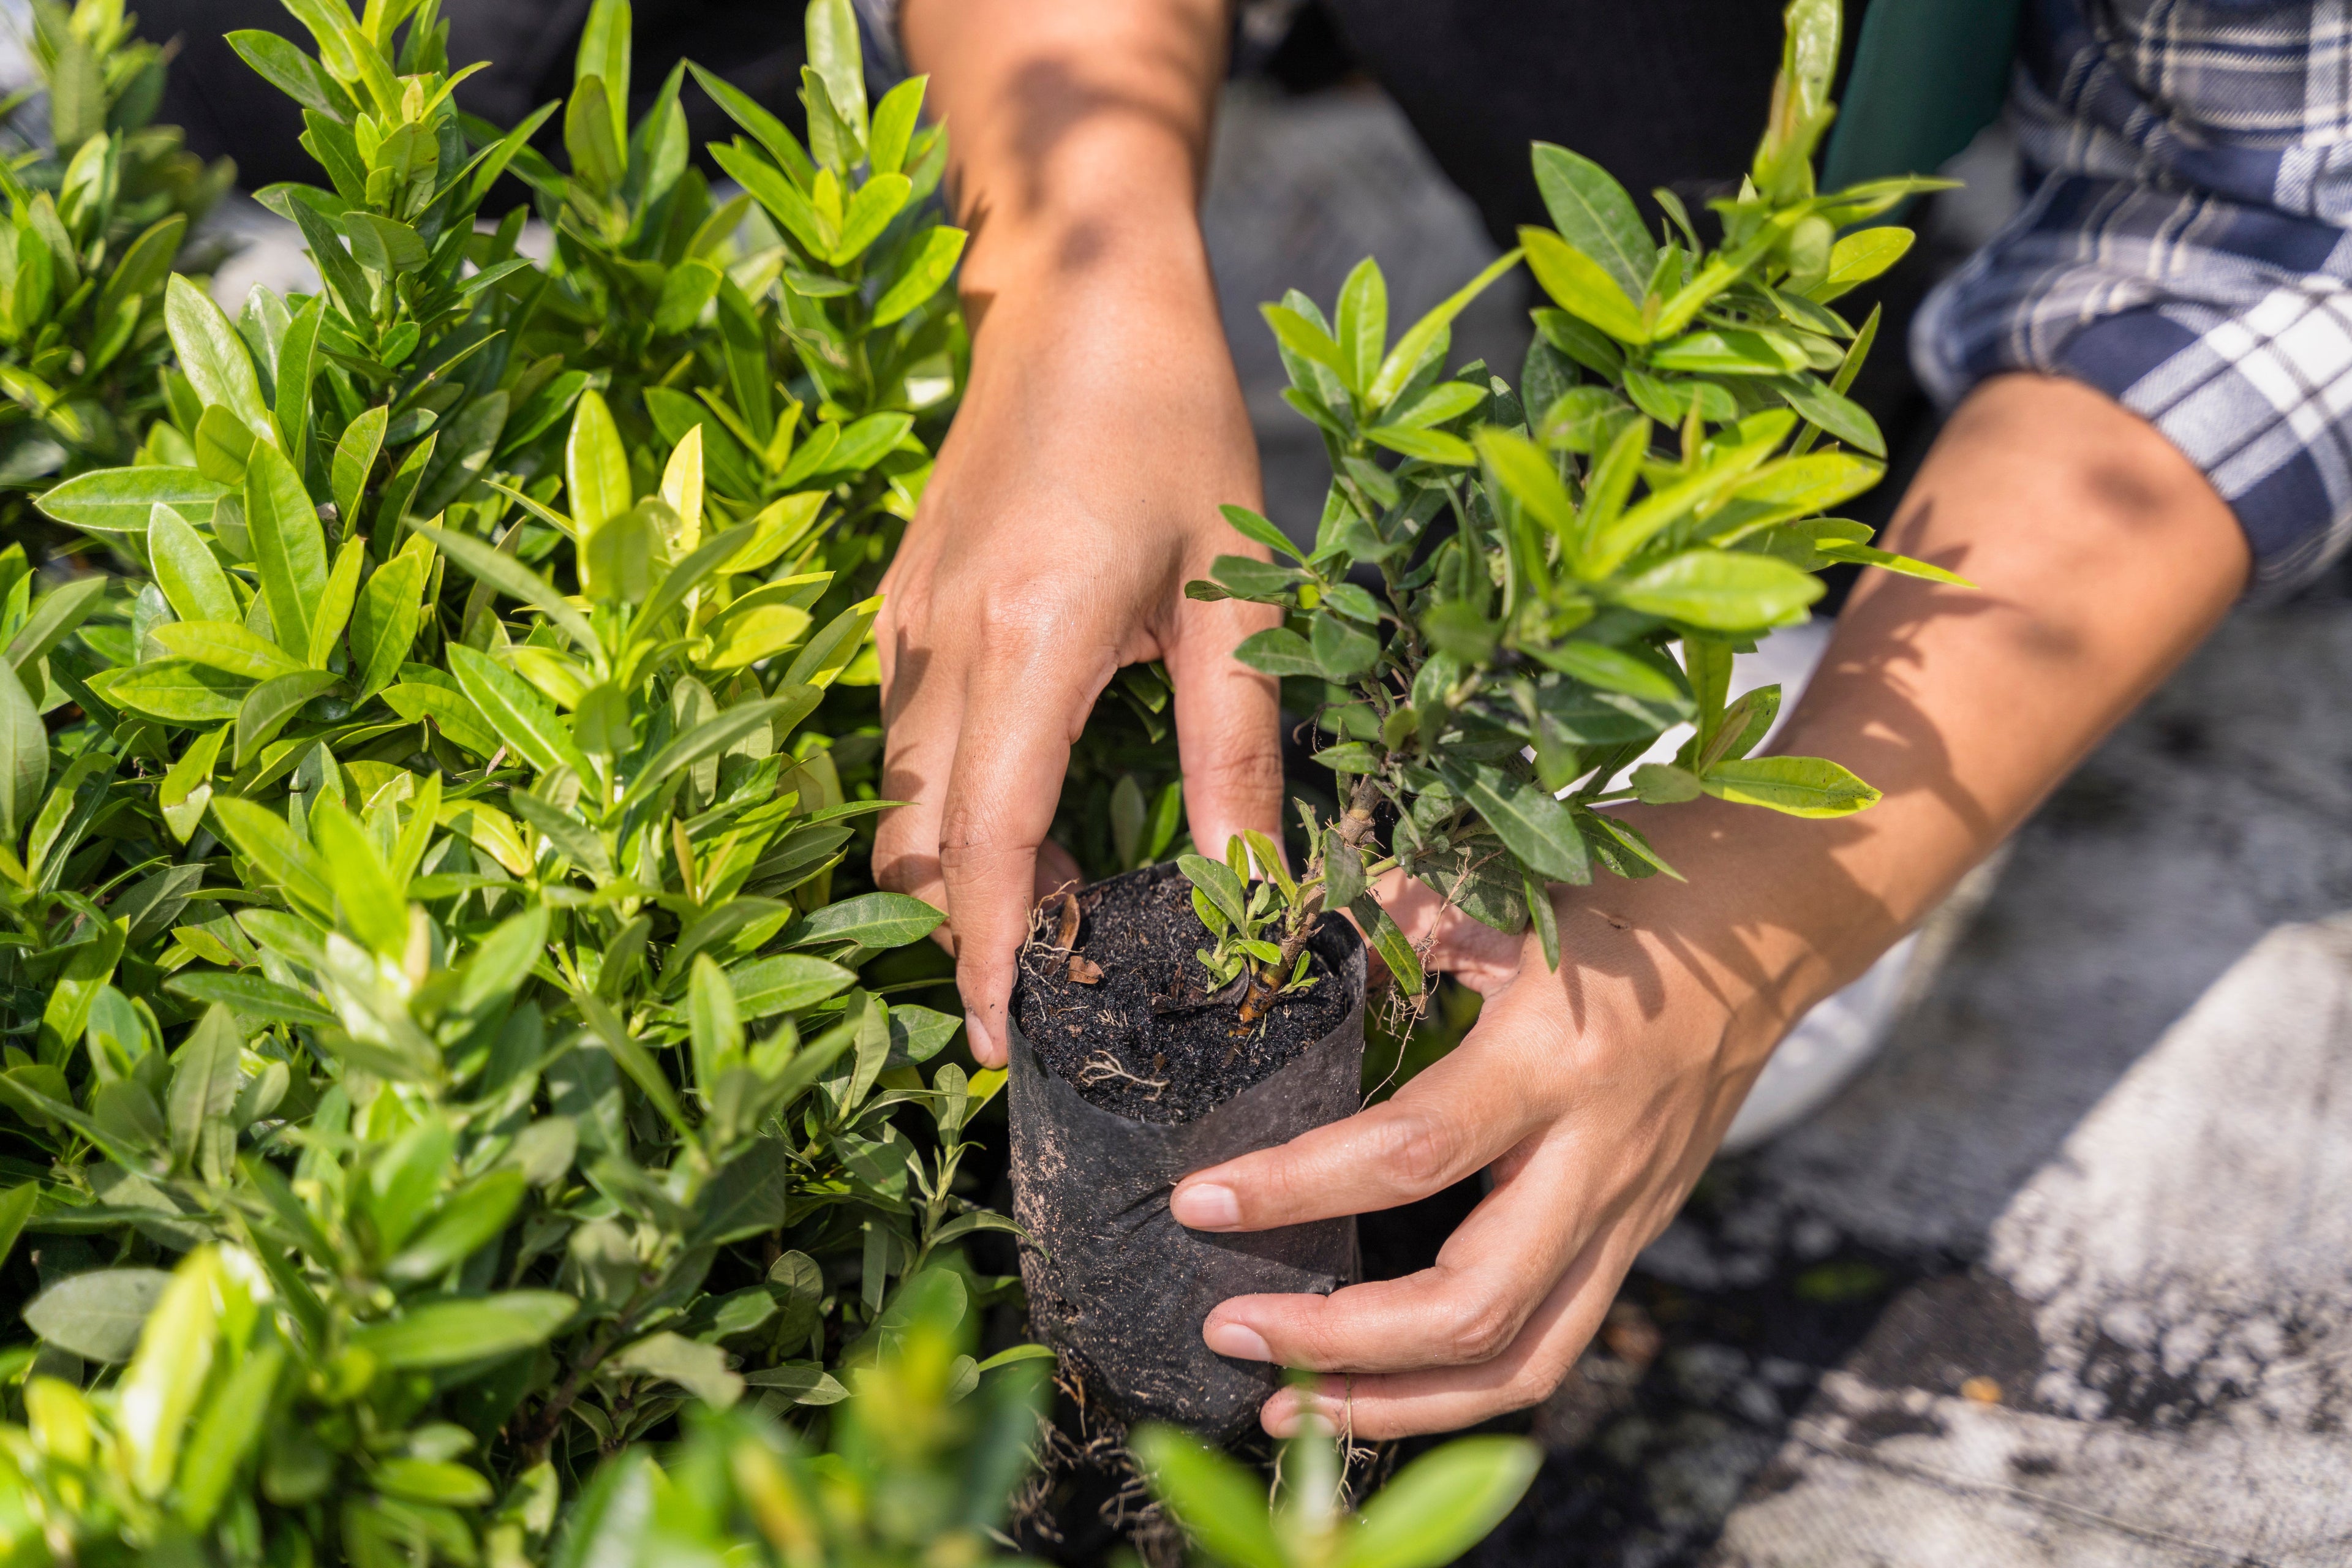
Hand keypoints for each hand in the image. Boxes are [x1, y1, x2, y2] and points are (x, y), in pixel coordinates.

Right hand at [872, 264, 1282, 1067]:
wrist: (1079, 293)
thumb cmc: (1174, 425)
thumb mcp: (1235, 593)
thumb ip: (1236, 750)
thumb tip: (1244, 887)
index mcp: (1029, 640)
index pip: (982, 842)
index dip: (984, 955)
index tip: (1001, 1045)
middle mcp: (943, 643)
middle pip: (919, 843)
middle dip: (970, 930)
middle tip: (1061, 984)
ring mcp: (907, 623)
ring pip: (901, 800)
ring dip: (962, 870)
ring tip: (1064, 899)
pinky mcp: (903, 605)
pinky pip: (905, 743)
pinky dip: (952, 804)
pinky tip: (1033, 803)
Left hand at [1163, 373, 2255, 1437]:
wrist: (1783, 917)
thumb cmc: (1646, 884)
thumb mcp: (1521, 890)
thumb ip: (1417, 921)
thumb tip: (1319, 921)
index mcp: (1553, 1058)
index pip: (1407, 1154)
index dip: (1293, 1191)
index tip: (1198, 1202)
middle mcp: (1597, 1156)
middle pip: (1469, 1308)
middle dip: (1335, 1344)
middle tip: (1225, 1330)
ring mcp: (1629, 1208)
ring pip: (1520, 1361)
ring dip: (1396, 1401)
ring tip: (1288, 1404)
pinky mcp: (1639, 1231)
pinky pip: (1552, 1341)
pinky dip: (1461, 1380)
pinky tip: (1381, 1381)